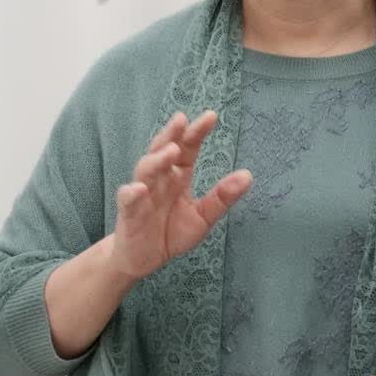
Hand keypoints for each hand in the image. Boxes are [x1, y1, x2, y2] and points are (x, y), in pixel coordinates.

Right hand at [110, 110, 251, 281]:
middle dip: (171, 135)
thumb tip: (248, 175)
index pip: (187, 149)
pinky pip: (127, 200)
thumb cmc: (170, 233)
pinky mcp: (128, 214)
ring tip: (171, 151)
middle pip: (162, 150)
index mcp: (178, 176)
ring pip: (146, 170)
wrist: (143, 259)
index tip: (211, 116)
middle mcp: (159, 179)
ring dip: (157, 160)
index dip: (196, 133)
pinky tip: (139, 189)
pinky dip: (131, 193)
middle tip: (182, 120)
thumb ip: (222, 197)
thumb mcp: (202, 217)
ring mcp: (142, 194)